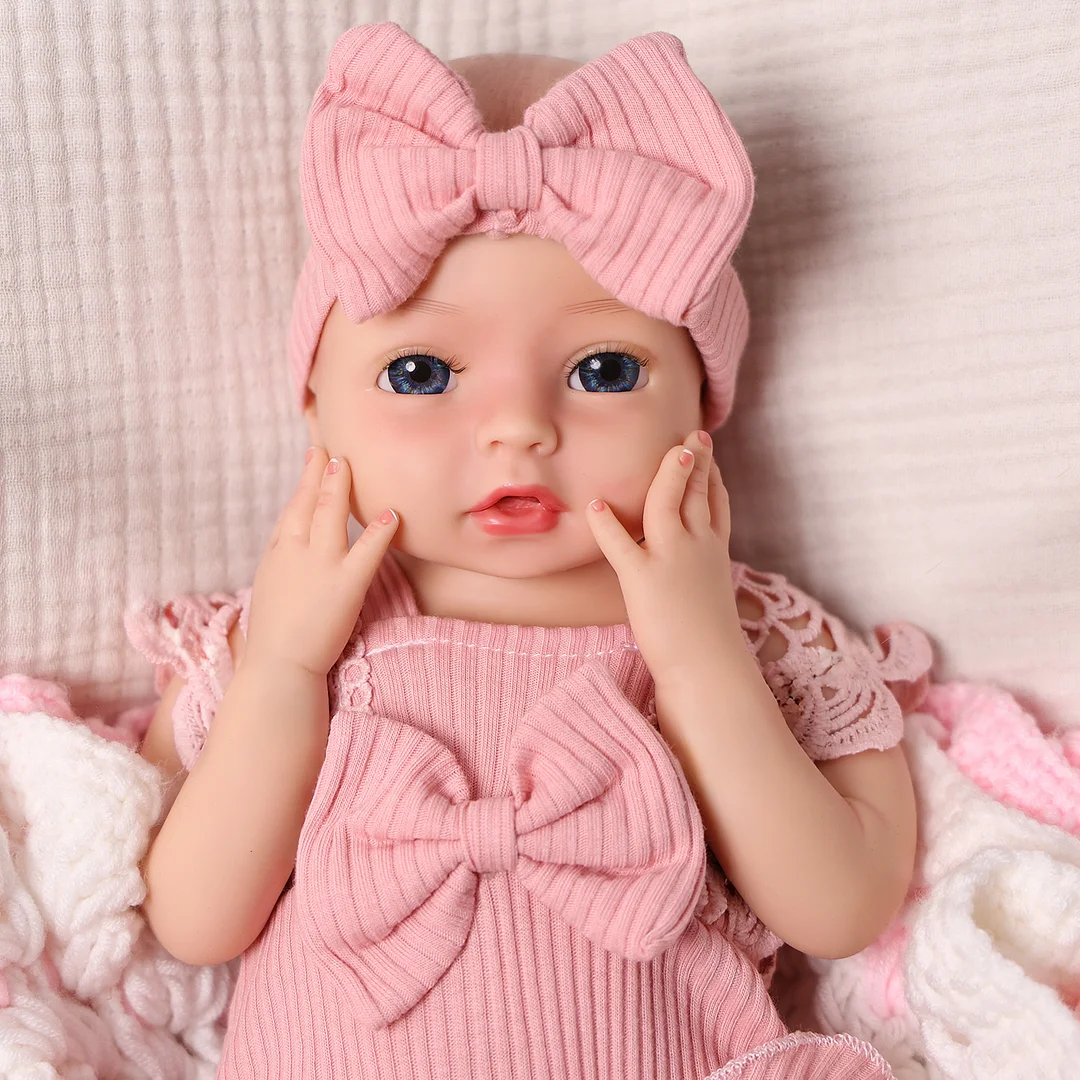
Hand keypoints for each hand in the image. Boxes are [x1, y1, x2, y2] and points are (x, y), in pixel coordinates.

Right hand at [242, 447, 398, 676]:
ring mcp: (321, 565)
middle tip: (332, 451)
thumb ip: (285, 565)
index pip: (293, 510)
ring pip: (331, 514)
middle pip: (309, 503)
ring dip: (341, 487)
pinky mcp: (347, 584)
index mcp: (278, 555)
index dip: (305, 482)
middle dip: (321, 474)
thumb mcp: (271, 591)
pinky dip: (380, 530)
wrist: (277, 666)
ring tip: (349, 464)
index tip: (314, 458)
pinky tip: (393, 514)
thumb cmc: (274, 638)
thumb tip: (296, 551)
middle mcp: (296, 552)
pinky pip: (368, 550)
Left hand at [585, 430, 741, 686]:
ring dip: (669, 475)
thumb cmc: (708, 645)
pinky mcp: (643, 580)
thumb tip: (687, 574)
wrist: (710, 671)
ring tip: (670, 451)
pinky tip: (595, 505)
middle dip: (698, 462)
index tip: (707, 455)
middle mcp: (698, 550)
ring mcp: (671, 561)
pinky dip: (606, 523)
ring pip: (669, 505)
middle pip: (699, 494)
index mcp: (714, 556)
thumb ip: (697, 577)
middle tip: (694, 436)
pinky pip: (621, 544)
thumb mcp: (708, 600)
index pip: (716, 506)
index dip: (712, 477)